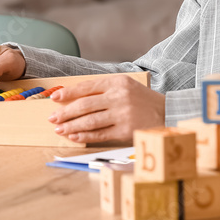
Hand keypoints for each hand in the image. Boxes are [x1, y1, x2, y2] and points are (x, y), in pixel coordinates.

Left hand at [45, 74, 163, 143]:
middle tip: (52, 118)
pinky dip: (85, 136)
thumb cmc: (141, 99)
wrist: (166, 112)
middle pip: (85, 105)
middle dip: (65, 112)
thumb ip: (103, 89)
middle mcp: (119, 97)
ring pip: (90, 121)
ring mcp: (122, 114)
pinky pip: (100, 134)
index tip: (54, 97)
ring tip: (59, 129)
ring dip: (71, 126)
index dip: (68, 92)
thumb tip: (74, 97)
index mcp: (117, 82)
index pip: (87, 87)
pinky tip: (74, 137)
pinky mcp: (126, 130)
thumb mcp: (124, 85)